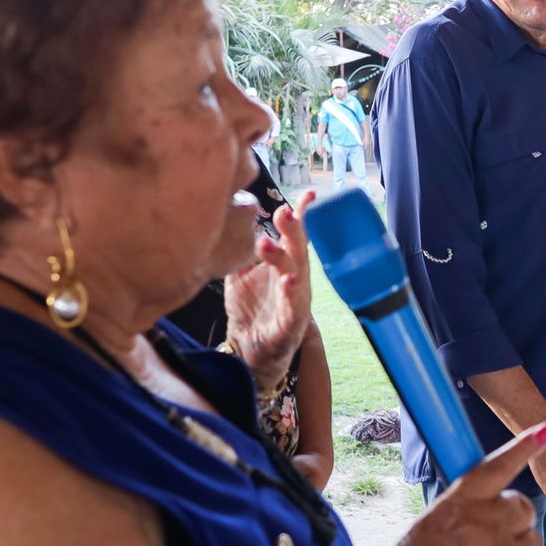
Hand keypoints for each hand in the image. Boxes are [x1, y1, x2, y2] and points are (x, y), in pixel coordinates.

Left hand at [224, 191, 315, 389]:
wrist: (247, 350)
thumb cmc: (249, 309)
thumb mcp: (240, 273)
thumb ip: (241, 248)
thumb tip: (237, 219)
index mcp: (284, 264)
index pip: (294, 235)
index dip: (303, 215)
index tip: (308, 195)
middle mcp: (294, 277)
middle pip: (298, 249)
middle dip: (294, 229)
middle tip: (284, 212)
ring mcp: (296, 300)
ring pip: (297, 274)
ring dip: (285, 257)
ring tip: (267, 243)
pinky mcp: (291, 323)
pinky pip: (294, 306)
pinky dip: (292, 293)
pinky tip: (287, 280)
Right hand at [369, 425, 545, 545]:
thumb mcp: (425, 530)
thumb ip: (460, 514)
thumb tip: (484, 510)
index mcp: (460, 504)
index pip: (498, 465)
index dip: (524, 446)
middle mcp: (489, 523)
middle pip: (522, 507)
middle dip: (510, 520)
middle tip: (485, 541)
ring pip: (533, 540)